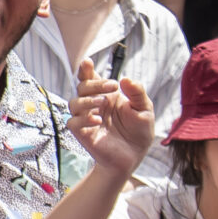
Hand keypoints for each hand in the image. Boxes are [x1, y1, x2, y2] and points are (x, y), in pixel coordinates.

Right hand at [70, 61, 154, 176]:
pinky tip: (97, 121)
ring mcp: (86, 119)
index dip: (85, 69)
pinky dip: (83, 120)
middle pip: (82, 87)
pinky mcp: (83, 134)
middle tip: (112, 87)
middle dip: (94, 84)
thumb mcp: (144, 109)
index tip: (87, 63)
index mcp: (106, 95)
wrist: (134, 156)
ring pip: (73, 103)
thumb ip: (137, 93)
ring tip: (102, 103)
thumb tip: (125, 79)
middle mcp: (94, 104)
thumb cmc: (139, 131)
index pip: (90, 78)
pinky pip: (73, 123)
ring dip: (86, 100)